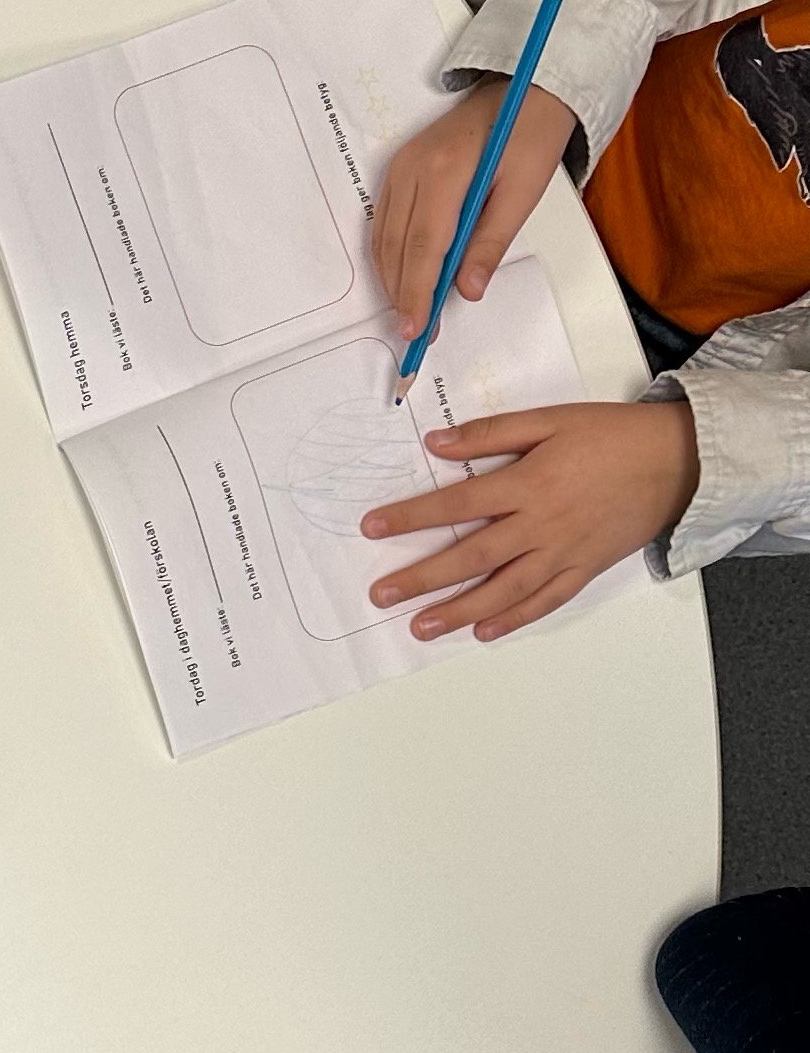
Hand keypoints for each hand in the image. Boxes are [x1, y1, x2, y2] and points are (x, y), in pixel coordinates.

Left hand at [363, 400, 696, 639]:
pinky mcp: (585, 568)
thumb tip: (438, 443)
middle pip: (472, 556)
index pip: (457, 503)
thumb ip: (492, 434)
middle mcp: (541, 525)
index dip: (411, 517)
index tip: (373, 528)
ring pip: (504, 589)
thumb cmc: (614, 436)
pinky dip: (515, 619)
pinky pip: (546, 600)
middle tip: (382, 596)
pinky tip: (484, 632)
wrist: (680, 460)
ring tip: (421, 627)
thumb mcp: (550, 420)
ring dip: (459, 611)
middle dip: (423, 578)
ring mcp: (564, 552)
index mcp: (528, 484)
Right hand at [374, 79, 579, 335]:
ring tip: (410, 312)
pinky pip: (383, 223)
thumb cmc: (529, 138)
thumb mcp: (524, 192)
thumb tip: (466, 290)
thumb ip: (492, 242)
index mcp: (445, 172)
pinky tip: (402, 278)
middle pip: (398, 247)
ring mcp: (399, 168)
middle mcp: (412, 170)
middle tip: (415, 334)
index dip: (417, 292)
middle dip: (403, 294)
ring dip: (393, 280)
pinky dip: (390, 256)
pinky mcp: (397, 171)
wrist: (522, 91)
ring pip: (384, 239)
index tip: (417, 330)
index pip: (424, 245)